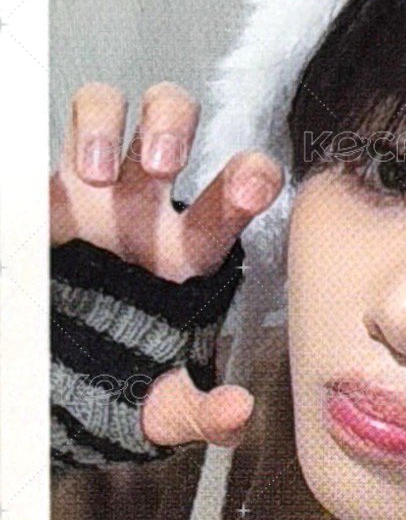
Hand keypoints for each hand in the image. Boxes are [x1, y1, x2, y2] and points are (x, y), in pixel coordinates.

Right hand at [50, 81, 283, 448]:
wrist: (49, 387)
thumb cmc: (116, 381)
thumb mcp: (159, 407)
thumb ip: (199, 414)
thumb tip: (237, 412)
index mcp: (188, 246)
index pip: (235, 193)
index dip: (249, 176)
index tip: (251, 186)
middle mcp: (144, 203)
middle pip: (174, 118)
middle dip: (173, 123)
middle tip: (163, 163)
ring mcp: (89, 189)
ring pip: (110, 105)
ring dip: (108, 121)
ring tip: (101, 172)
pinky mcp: (40, 193)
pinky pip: (49, 139)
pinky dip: (64, 141)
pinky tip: (63, 182)